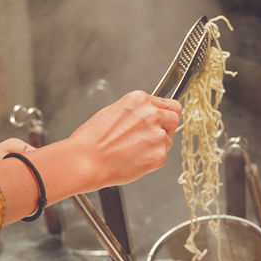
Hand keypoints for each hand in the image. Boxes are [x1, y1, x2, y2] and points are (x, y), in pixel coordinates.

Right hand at [65, 90, 181, 188]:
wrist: (85, 160)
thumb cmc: (91, 140)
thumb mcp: (113, 111)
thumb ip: (136, 111)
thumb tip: (148, 115)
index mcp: (139, 100)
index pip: (167, 103)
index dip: (164, 113)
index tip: (162, 119)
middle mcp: (151, 114)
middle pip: (175, 117)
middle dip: (166, 126)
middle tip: (152, 136)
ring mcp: (157, 135)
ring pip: (168, 139)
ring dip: (157, 144)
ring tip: (135, 150)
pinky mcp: (159, 155)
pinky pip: (163, 156)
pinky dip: (152, 160)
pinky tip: (135, 159)